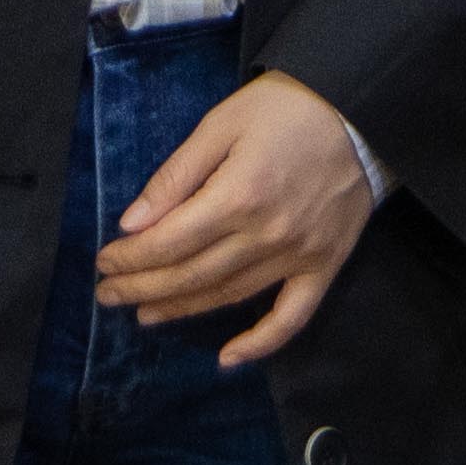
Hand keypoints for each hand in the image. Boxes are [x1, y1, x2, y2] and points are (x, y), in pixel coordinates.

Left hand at [91, 66, 376, 367]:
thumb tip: (132, 223)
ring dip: (182, 309)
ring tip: (146, 314)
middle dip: (142, 288)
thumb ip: (176, 176)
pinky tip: (228, 356)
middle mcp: (266, 235)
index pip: (168, 242)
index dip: (130, 258)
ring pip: (228, 296)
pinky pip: (292, 317)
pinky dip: (260, 342)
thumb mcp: (221, 123)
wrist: (361, 110)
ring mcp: (298, 256)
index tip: (104, 263)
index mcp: (237, 196)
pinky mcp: (325, 266)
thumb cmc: (287, 108)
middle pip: (191, 275)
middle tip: (109, 295)